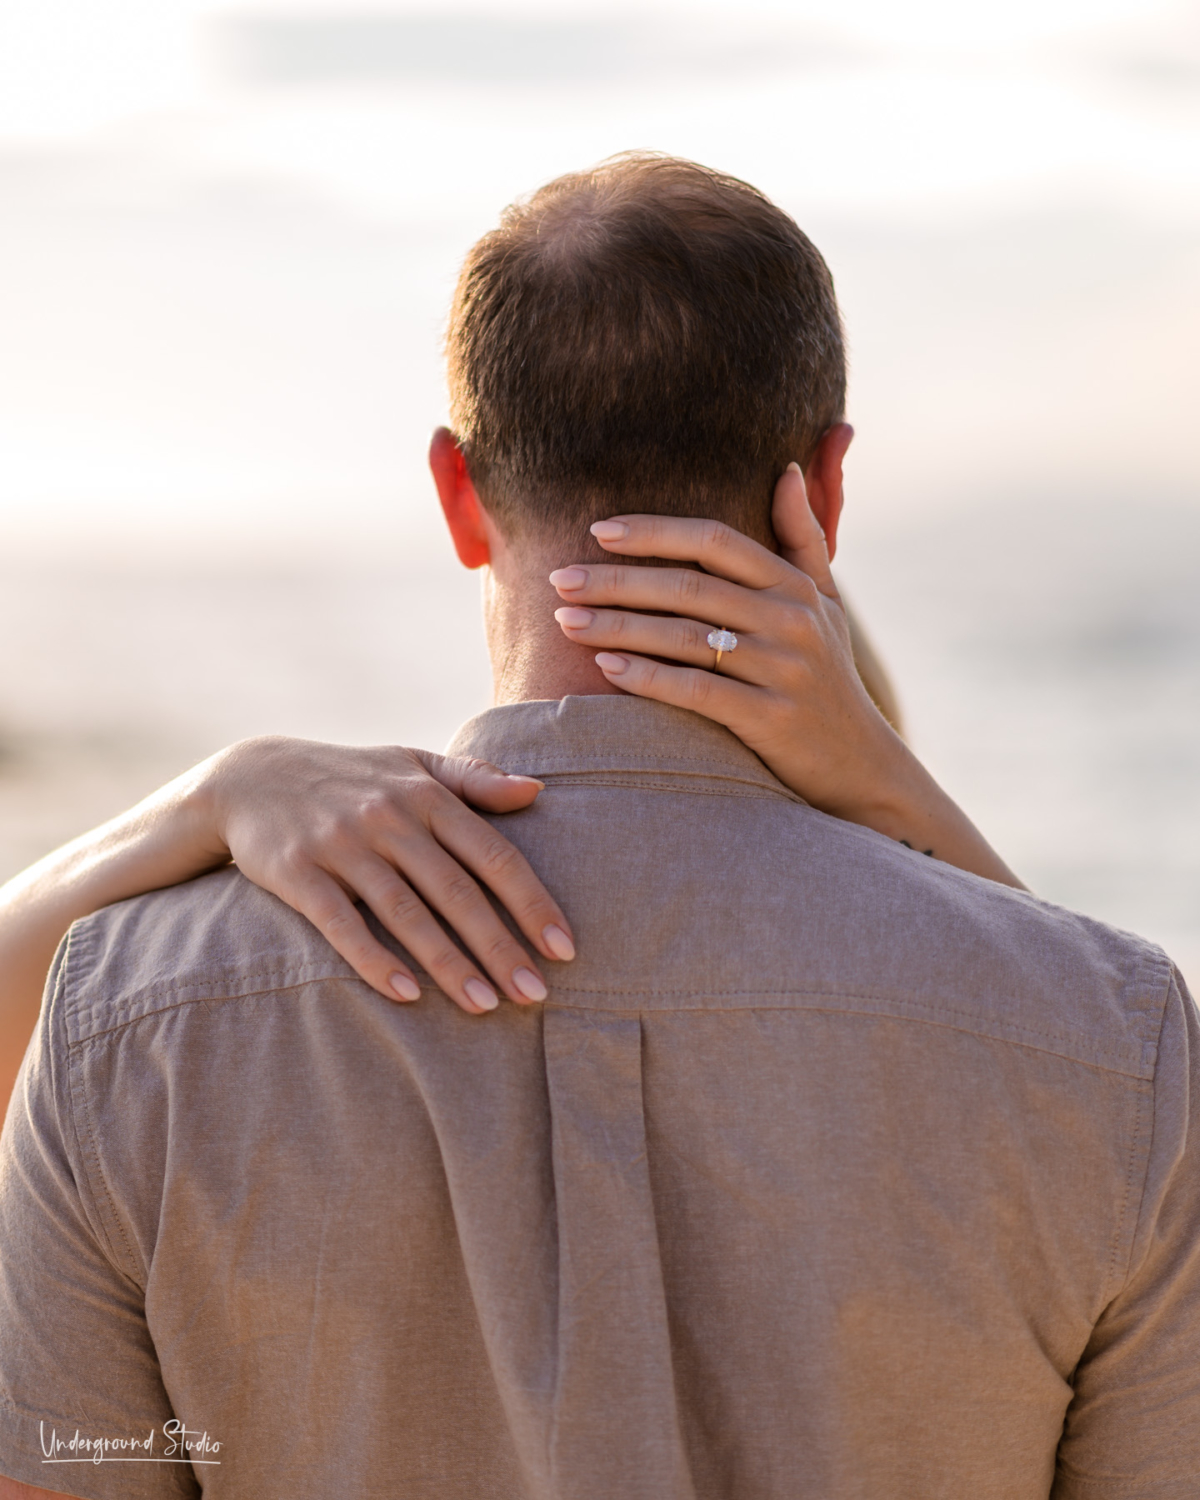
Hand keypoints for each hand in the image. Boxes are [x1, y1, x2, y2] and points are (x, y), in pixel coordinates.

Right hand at [205, 738, 575, 1014]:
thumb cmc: (350, 777)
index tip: (565, 948)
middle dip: (500, 946)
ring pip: (405, 912)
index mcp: (425, 795)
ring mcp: (342, 845)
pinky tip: (407, 994)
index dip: (532, 902)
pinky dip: (374, 959)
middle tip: (536, 995)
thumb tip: (538, 791)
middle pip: (456, 891)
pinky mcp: (297, 873)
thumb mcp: (411, 764)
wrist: (249, 777)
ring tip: (485, 1006)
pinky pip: (341, 923)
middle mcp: (388, 818)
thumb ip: (474, 780)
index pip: (492, 853)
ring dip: (448, 963)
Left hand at [550, 465, 905, 823]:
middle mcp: (791, 621)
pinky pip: (695, 691)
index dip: (654, 532)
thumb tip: (783, 469)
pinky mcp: (769, 718)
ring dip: (617, 627)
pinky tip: (605, 669)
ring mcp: (782, 670)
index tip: (597, 531)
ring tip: (565, 622)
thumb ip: (803, 538)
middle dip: (616, 581)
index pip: (715, 541)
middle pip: (688, 587)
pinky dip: (647, 677)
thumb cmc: (828, 675)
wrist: (859, 763)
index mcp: (796, 586)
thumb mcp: (827, 603)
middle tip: (560, 579)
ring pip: (683, 637)